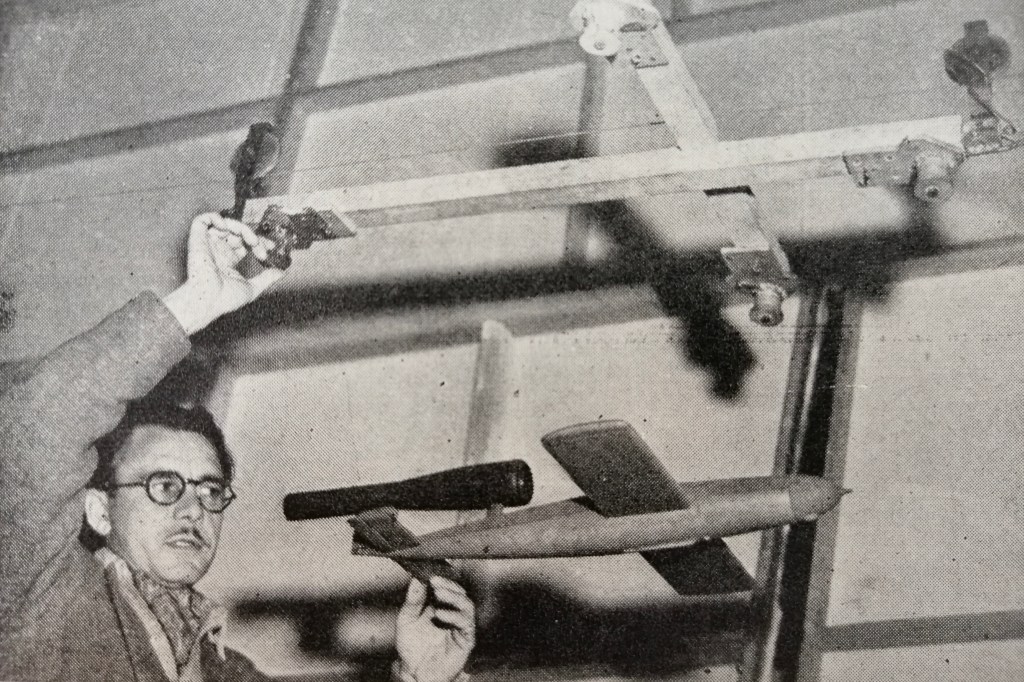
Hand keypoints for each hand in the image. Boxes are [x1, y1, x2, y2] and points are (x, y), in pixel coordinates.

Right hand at [162, 213, 284, 333]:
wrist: (209, 300)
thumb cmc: (224, 299)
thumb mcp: (252, 288)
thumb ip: (267, 278)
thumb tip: (282, 272)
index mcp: (228, 261)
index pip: (244, 243)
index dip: (257, 242)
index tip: (270, 248)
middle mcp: (218, 251)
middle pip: (237, 232)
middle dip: (253, 235)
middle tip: (261, 245)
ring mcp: (208, 245)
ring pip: (225, 224)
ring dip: (241, 227)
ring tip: (252, 240)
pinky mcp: (197, 239)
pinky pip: (202, 220)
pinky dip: (215, 218)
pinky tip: (227, 228)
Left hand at [395, 577, 475, 681]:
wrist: (414, 673)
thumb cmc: (411, 647)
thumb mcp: (406, 620)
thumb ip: (412, 601)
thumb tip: (416, 579)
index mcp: (439, 605)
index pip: (446, 585)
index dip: (441, 577)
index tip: (430, 571)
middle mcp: (452, 613)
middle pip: (459, 591)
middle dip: (448, 584)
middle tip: (435, 581)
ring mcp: (460, 625)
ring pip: (467, 604)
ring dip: (453, 596)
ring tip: (438, 593)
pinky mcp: (466, 639)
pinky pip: (466, 624)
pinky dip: (454, 616)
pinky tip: (439, 614)